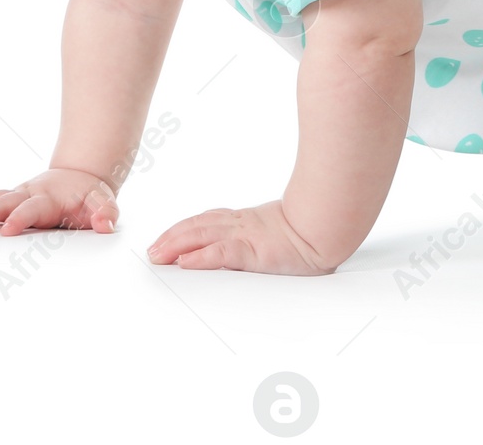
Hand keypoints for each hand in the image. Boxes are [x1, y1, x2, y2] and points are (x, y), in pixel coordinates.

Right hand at [0, 168, 117, 236]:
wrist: (81, 176)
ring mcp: (17, 196)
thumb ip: (106, 212)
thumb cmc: (90, 195)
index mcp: (49, 197)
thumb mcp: (104, 202)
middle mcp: (28, 194)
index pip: (32, 208)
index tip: (7, 230)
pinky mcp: (9, 200)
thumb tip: (106, 225)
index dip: (20, 217)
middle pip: (3, 202)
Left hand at [147, 199, 332, 274]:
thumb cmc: (315, 228)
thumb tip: (256, 245)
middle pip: (198, 226)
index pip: (210, 220)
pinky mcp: (254, 250)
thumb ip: (265, 236)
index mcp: (250, 221)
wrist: (330, 223)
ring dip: (175, 245)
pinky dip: (199, 257)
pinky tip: (184, 262)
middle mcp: (243, 224)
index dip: (186, 228)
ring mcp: (247, 235)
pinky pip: (221, 254)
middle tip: (152, 250)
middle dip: (172, 237)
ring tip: (157, 255)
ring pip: (202, 236)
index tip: (168, 237)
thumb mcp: (283, 232)